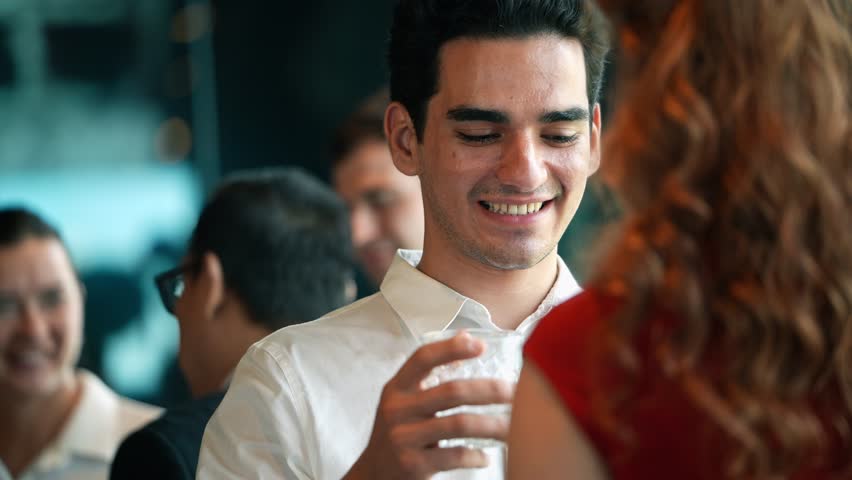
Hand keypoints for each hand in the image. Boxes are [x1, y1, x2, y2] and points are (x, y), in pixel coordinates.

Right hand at [343, 331, 514, 479]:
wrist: (374, 473)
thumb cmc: (398, 429)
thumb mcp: (404, 398)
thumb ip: (429, 372)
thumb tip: (466, 338)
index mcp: (397, 387)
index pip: (423, 358)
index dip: (452, 349)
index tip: (481, 346)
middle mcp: (397, 409)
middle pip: (452, 391)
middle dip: (490, 390)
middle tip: (516, 393)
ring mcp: (404, 437)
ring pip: (459, 424)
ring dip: (493, 425)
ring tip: (512, 428)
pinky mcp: (413, 465)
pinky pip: (454, 455)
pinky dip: (476, 455)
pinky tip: (485, 456)